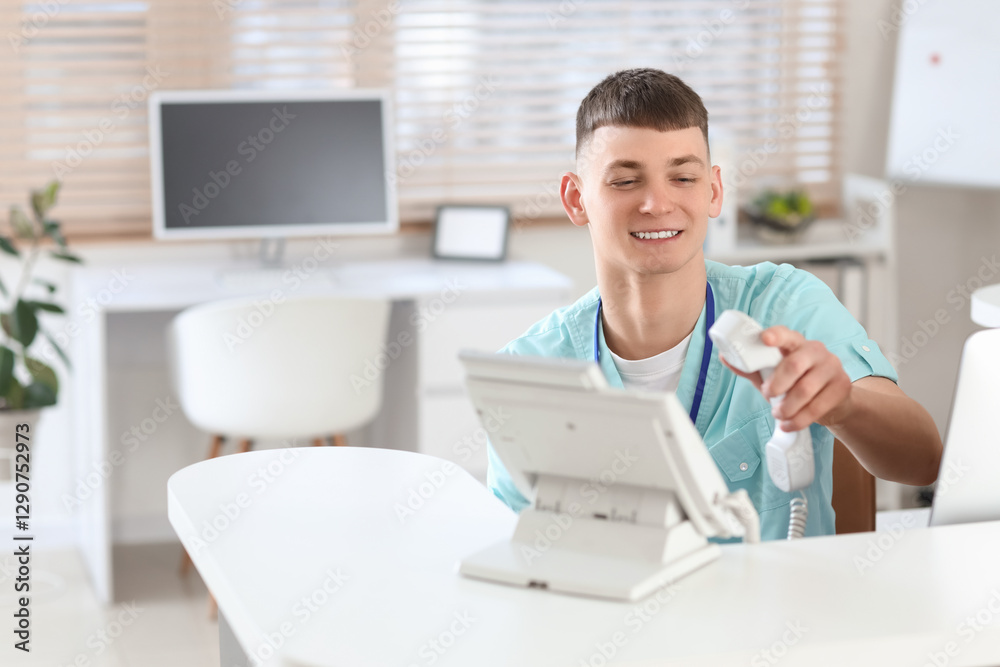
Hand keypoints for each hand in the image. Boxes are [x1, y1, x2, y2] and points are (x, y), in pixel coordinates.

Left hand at [719, 325, 852, 430]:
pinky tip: (789, 424)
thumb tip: (725, 356)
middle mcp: (816, 350)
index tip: (764, 339)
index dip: (775, 335)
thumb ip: (752, 367)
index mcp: (796, 343)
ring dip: (787, 406)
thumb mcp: (773, 374)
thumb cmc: (796, 382)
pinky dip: (799, 419)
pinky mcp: (842, 387)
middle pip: (795, 364)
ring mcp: (832, 367)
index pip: (786, 334)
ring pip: (806, 389)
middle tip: (768, 396)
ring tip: (778, 414)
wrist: (833, 399)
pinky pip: (818, 406)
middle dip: (777, 384)